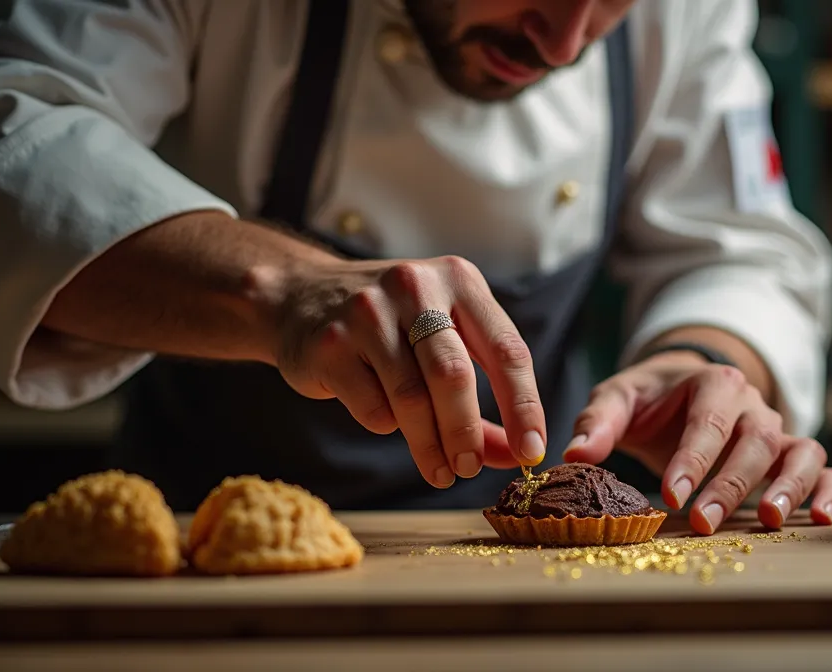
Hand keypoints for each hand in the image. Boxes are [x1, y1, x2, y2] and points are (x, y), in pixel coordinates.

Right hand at [266, 255, 545, 487]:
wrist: (299, 297)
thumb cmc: (392, 328)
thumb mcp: (444, 342)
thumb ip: (484, 398)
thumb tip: (514, 455)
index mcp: (459, 281)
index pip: (507, 350)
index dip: (524, 406)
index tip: (532, 450)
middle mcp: (416, 287)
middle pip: (454, 376)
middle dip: (467, 433)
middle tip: (470, 469)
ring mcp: (368, 313)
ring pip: (411, 398)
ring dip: (429, 445)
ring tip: (440, 472)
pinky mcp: (330, 344)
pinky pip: (372, 406)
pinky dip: (387, 424)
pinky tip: (388, 420)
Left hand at [562, 351, 831, 534]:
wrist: (682, 387)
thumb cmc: (649, 398)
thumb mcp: (618, 399)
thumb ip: (597, 423)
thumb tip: (574, 455)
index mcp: (713, 383)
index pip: (707, 421)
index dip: (692, 459)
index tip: (669, 495)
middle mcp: (753, 405)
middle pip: (755, 441)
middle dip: (729, 484)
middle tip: (701, 523)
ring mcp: (778, 430)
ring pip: (801, 451)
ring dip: (789, 487)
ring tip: (767, 520)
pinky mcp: (791, 455)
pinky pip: (825, 468)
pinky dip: (830, 490)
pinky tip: (820, 519)